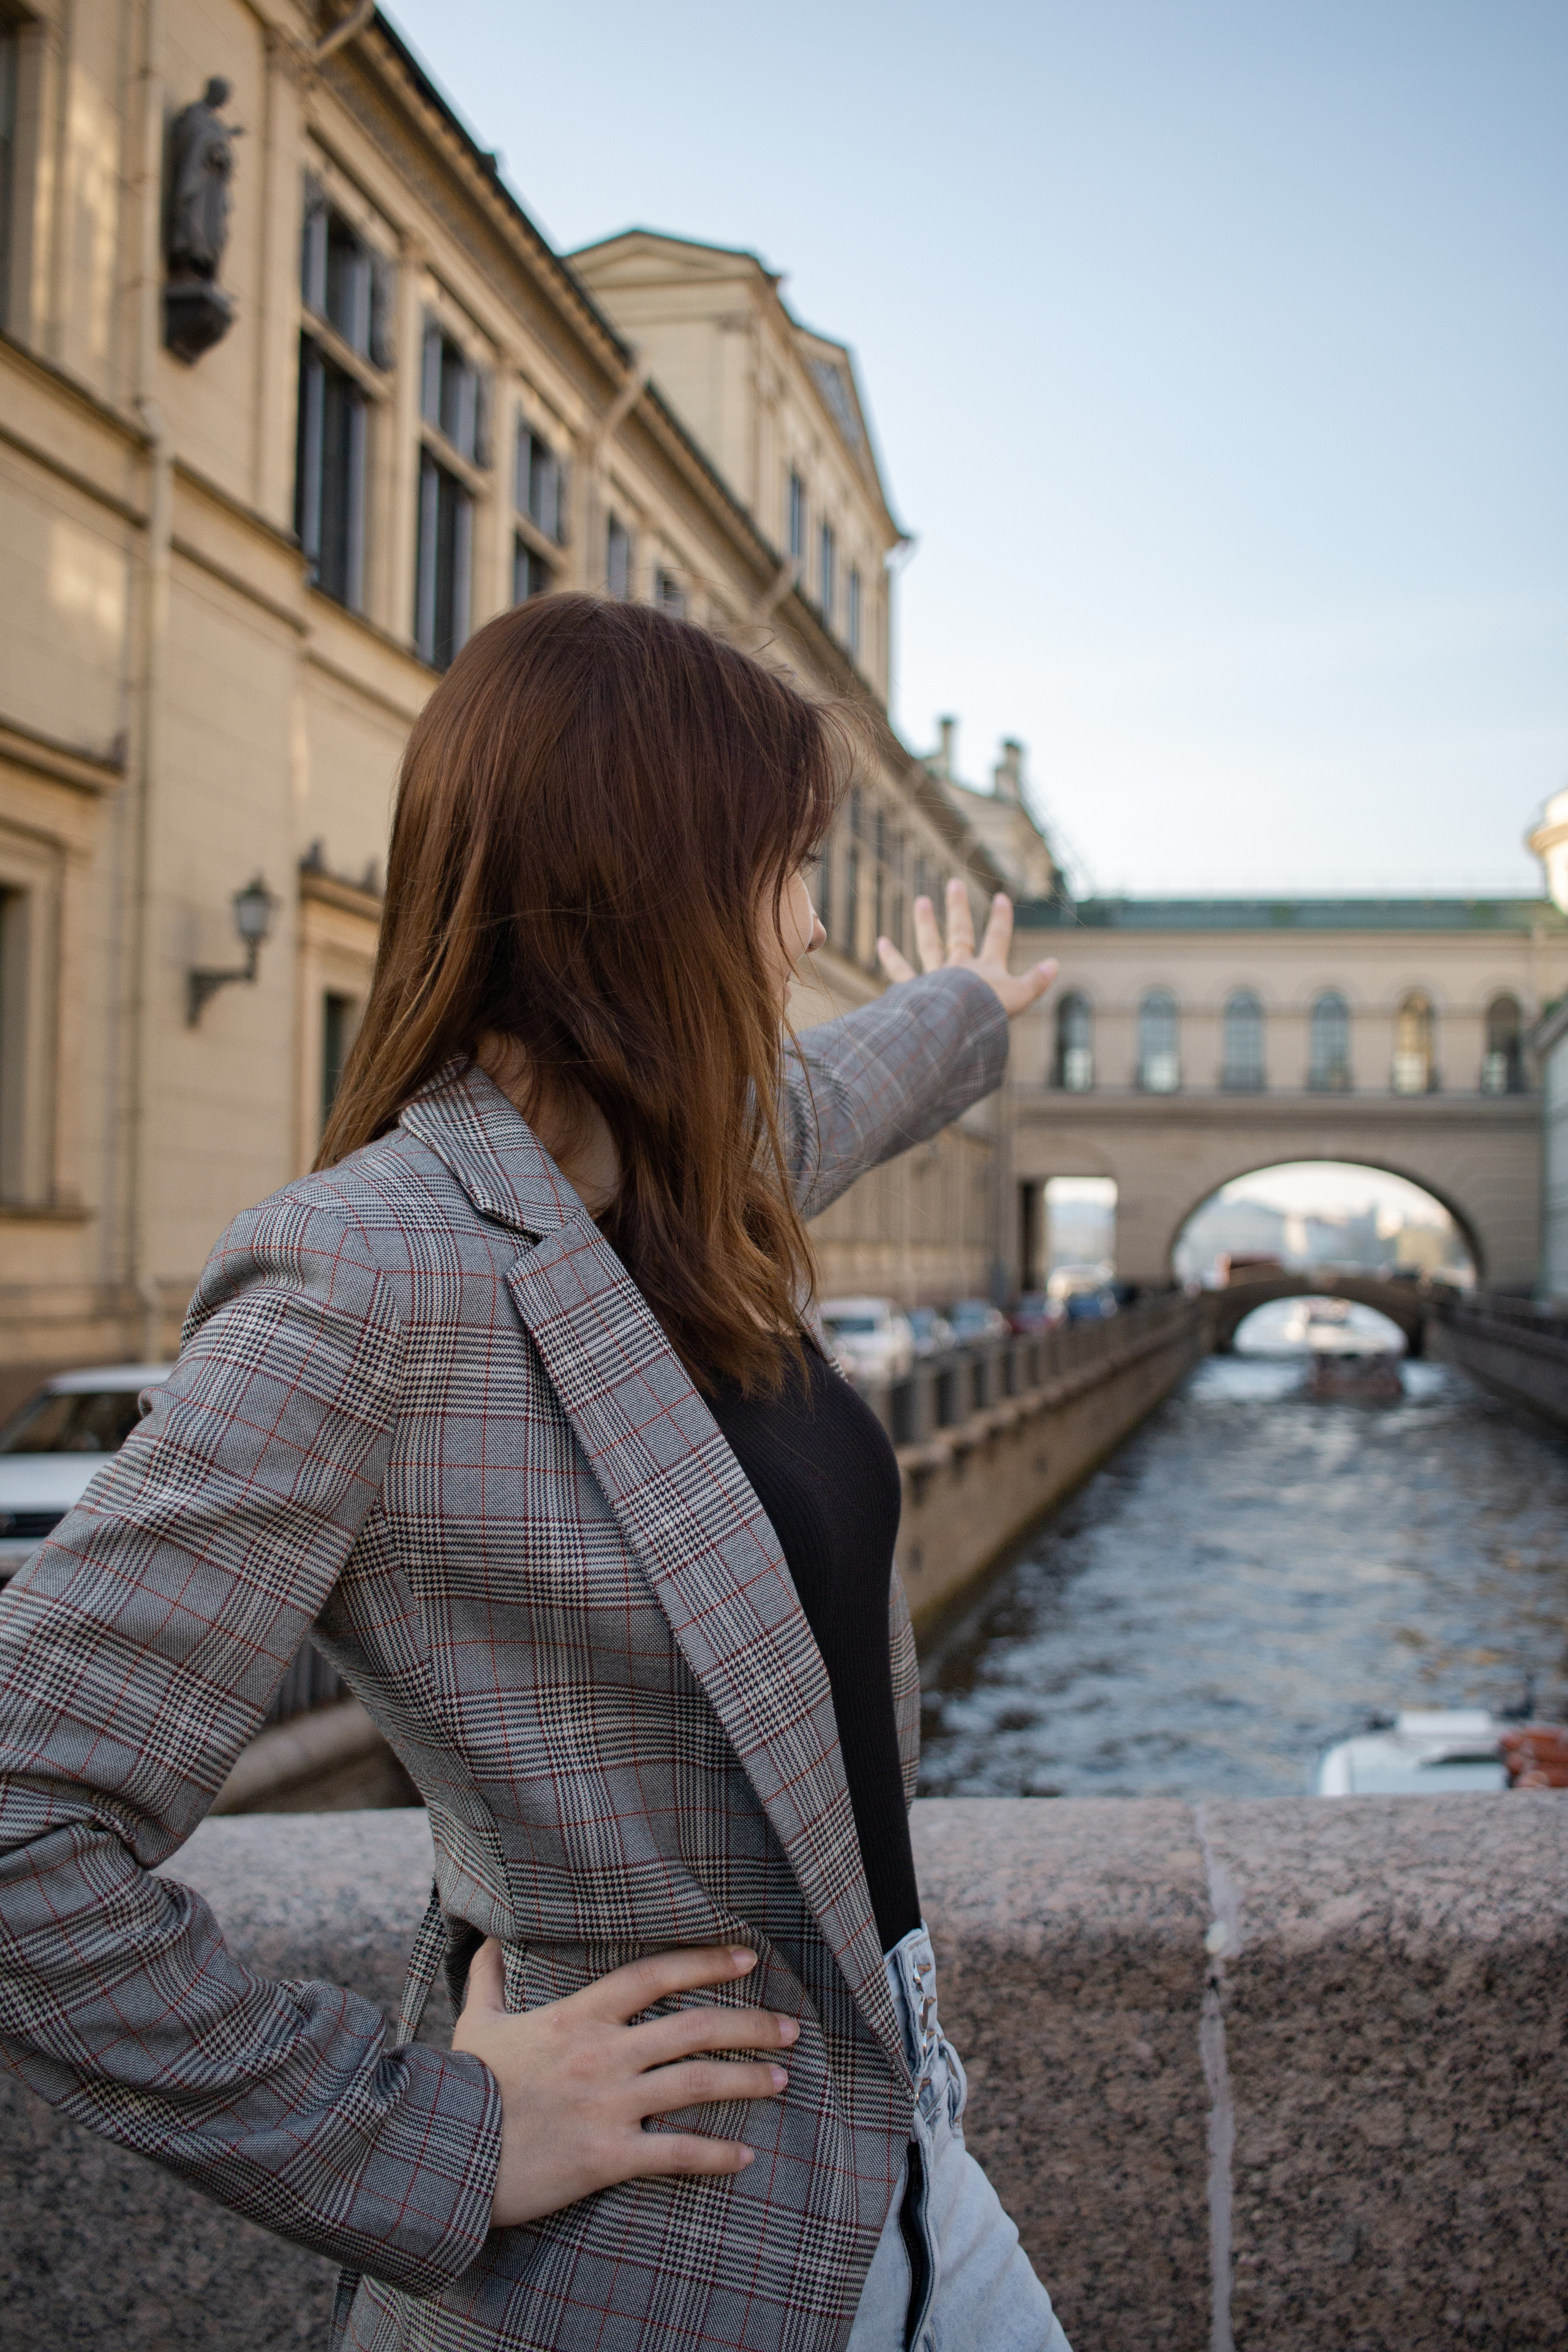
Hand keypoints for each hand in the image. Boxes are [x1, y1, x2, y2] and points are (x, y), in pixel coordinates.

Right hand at [452, 1939, 796, 2226]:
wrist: (446, 2153)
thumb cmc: (464, 2087)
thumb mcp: (476, 2023)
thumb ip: (490, 1979)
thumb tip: (487, 1939)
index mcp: (578, 2016)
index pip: (654, 1975)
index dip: (705, 1961)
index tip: (747, 1957)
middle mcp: (603, 2054)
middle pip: (694, 2028)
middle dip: (750, 2025)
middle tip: (790, 2028)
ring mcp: (608, 2105)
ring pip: (695, 2084)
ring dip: (746, 2080)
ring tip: (782, 2079)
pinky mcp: (606, 2157)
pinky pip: (674, 2153)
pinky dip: (715, 2155)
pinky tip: (744, 2157)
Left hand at [877, 880, 1056, 1017]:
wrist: (957, 1023)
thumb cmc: (989, 1012)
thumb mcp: (1020, 998)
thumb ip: (1036, 982)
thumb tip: (1054, 963)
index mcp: (988, 969)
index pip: (997, 939)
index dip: (1000, 919)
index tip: (1001, 897)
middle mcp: (960, 967)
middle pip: (960, 933)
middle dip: (959, 908)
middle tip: (953, 883)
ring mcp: (937, 977)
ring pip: (930, 945)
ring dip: (926, 923)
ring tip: (921, 900)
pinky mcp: (916, 990)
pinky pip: (901, 973)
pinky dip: (891, 958)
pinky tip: (881, 942)